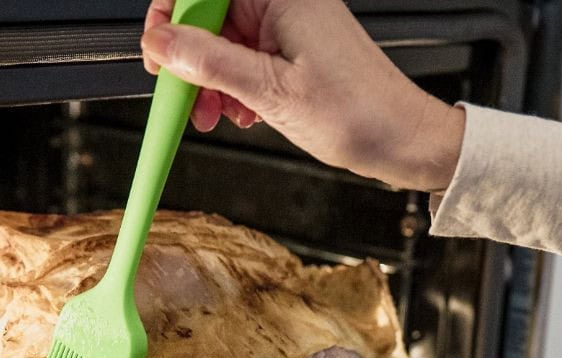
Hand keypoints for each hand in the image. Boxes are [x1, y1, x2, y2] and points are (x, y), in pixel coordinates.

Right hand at [141, 0, 464, 191]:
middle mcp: (283, 0)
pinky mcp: (292, 49)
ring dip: (210, 80)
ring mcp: (288, 24)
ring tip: (217, 114)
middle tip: (184, 95)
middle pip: (208, 15)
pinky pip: (244, 58)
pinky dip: (234, 87)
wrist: (402, 139)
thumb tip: (161, 43)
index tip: (159, 53)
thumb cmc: (359, 113)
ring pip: (222, 41)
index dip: (171, 17)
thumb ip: (210, 63)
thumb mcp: (272, 92)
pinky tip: (242, 112)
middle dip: (190, 59)